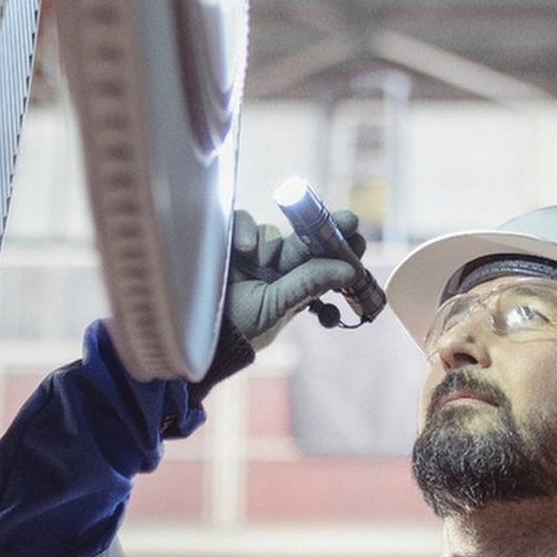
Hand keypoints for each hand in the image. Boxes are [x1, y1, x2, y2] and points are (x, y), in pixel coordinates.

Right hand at [223, 208, 366, 346]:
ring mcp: (252, 255)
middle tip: (350, 220)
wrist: (198, 335)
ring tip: (255, 256)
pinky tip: (243, 248)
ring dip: (269, 243)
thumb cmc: (240, 330)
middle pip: (305, 241)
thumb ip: (309, 283)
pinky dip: (245, 229)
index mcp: (292, 287)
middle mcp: (275, 268)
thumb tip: (350, 269)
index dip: (340, 249)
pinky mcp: (227, 243)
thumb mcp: (278, 307)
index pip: (321, 262)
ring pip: (274, 232)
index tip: (359, 239)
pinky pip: (244, 222)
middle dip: (326, 230)